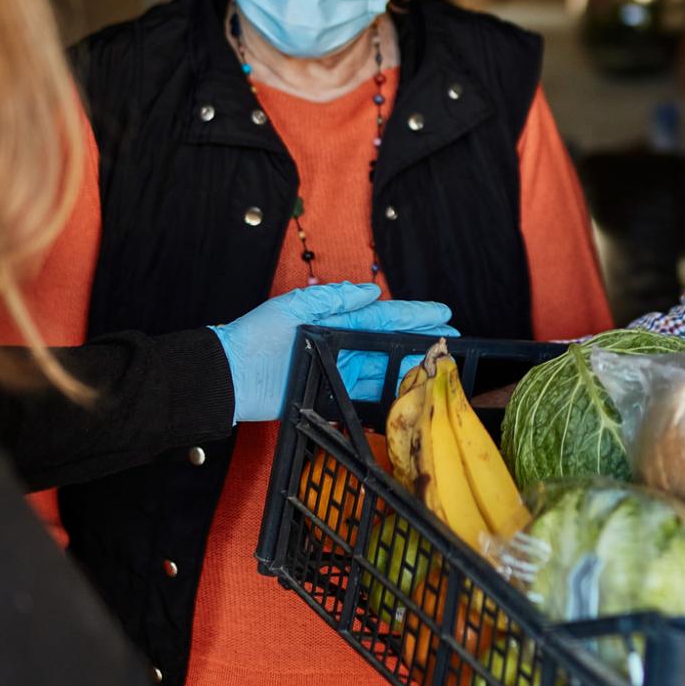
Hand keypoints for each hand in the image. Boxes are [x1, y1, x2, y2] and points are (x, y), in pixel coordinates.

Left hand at [211, 283, 452, 422]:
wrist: (230, 376)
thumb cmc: (255, 337)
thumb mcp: (293, 307)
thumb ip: (332, 299)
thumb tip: (369, 291)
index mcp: (334, 320)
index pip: (383, 315)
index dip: (414, 315)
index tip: (442, 313)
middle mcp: (340, 344)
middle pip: (390, 342)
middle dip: (422, 339)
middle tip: (454, 339)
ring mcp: (338, 370)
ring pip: (384, 367)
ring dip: (412, 364)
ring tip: (441, 362)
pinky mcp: (330, 395)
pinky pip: (366, 393)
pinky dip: (389, 391)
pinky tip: (410, 389)